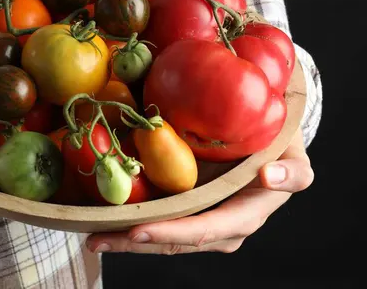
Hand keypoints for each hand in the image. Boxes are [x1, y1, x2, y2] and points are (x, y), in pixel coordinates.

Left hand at [86, 128, 313, 253]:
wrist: (269, 145)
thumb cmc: (280, 150)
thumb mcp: (295, 158)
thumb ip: (292, 173)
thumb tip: (269, 177)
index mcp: (244, 217)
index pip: (204, 231)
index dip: (171, 234)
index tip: (137, 230)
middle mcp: (220, 228)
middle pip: (174, 243)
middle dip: (134, 244)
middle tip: (95, 240)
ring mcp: (202, 222)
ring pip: (162, 239)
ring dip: (126, 239)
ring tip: (93, 236)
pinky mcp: (188, 211)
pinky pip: (160, 222)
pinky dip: (132, 222)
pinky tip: (106, 219)